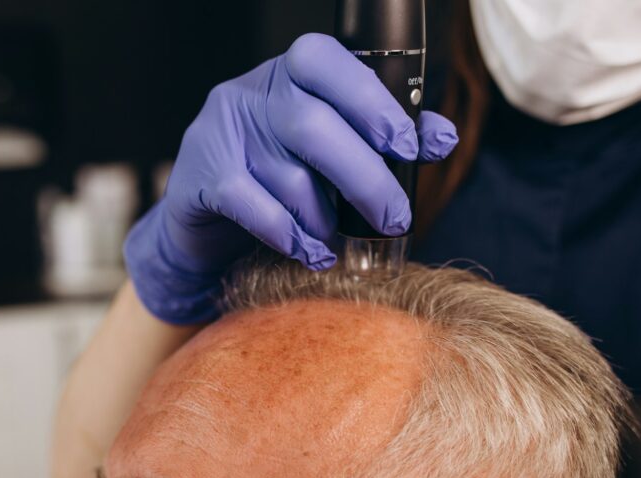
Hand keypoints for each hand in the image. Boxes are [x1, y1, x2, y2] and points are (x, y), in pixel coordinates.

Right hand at [124, 33, 457, 323]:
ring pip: (289, 177)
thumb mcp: (330, 151)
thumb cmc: (277, 179)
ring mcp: (219, 133)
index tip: (407, 147)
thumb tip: (442, 137)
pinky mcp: (199, 178)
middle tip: (394, 219)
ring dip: (324, 221)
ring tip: (335, 243)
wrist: (204, 224)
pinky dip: (290, 235)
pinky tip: (309, 251)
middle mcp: (249, 94)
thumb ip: (383, 139)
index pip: (327, 63)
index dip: (372, 103)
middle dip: (365, 180)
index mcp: (288, 73)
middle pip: (313, 126)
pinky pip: (254, 207)